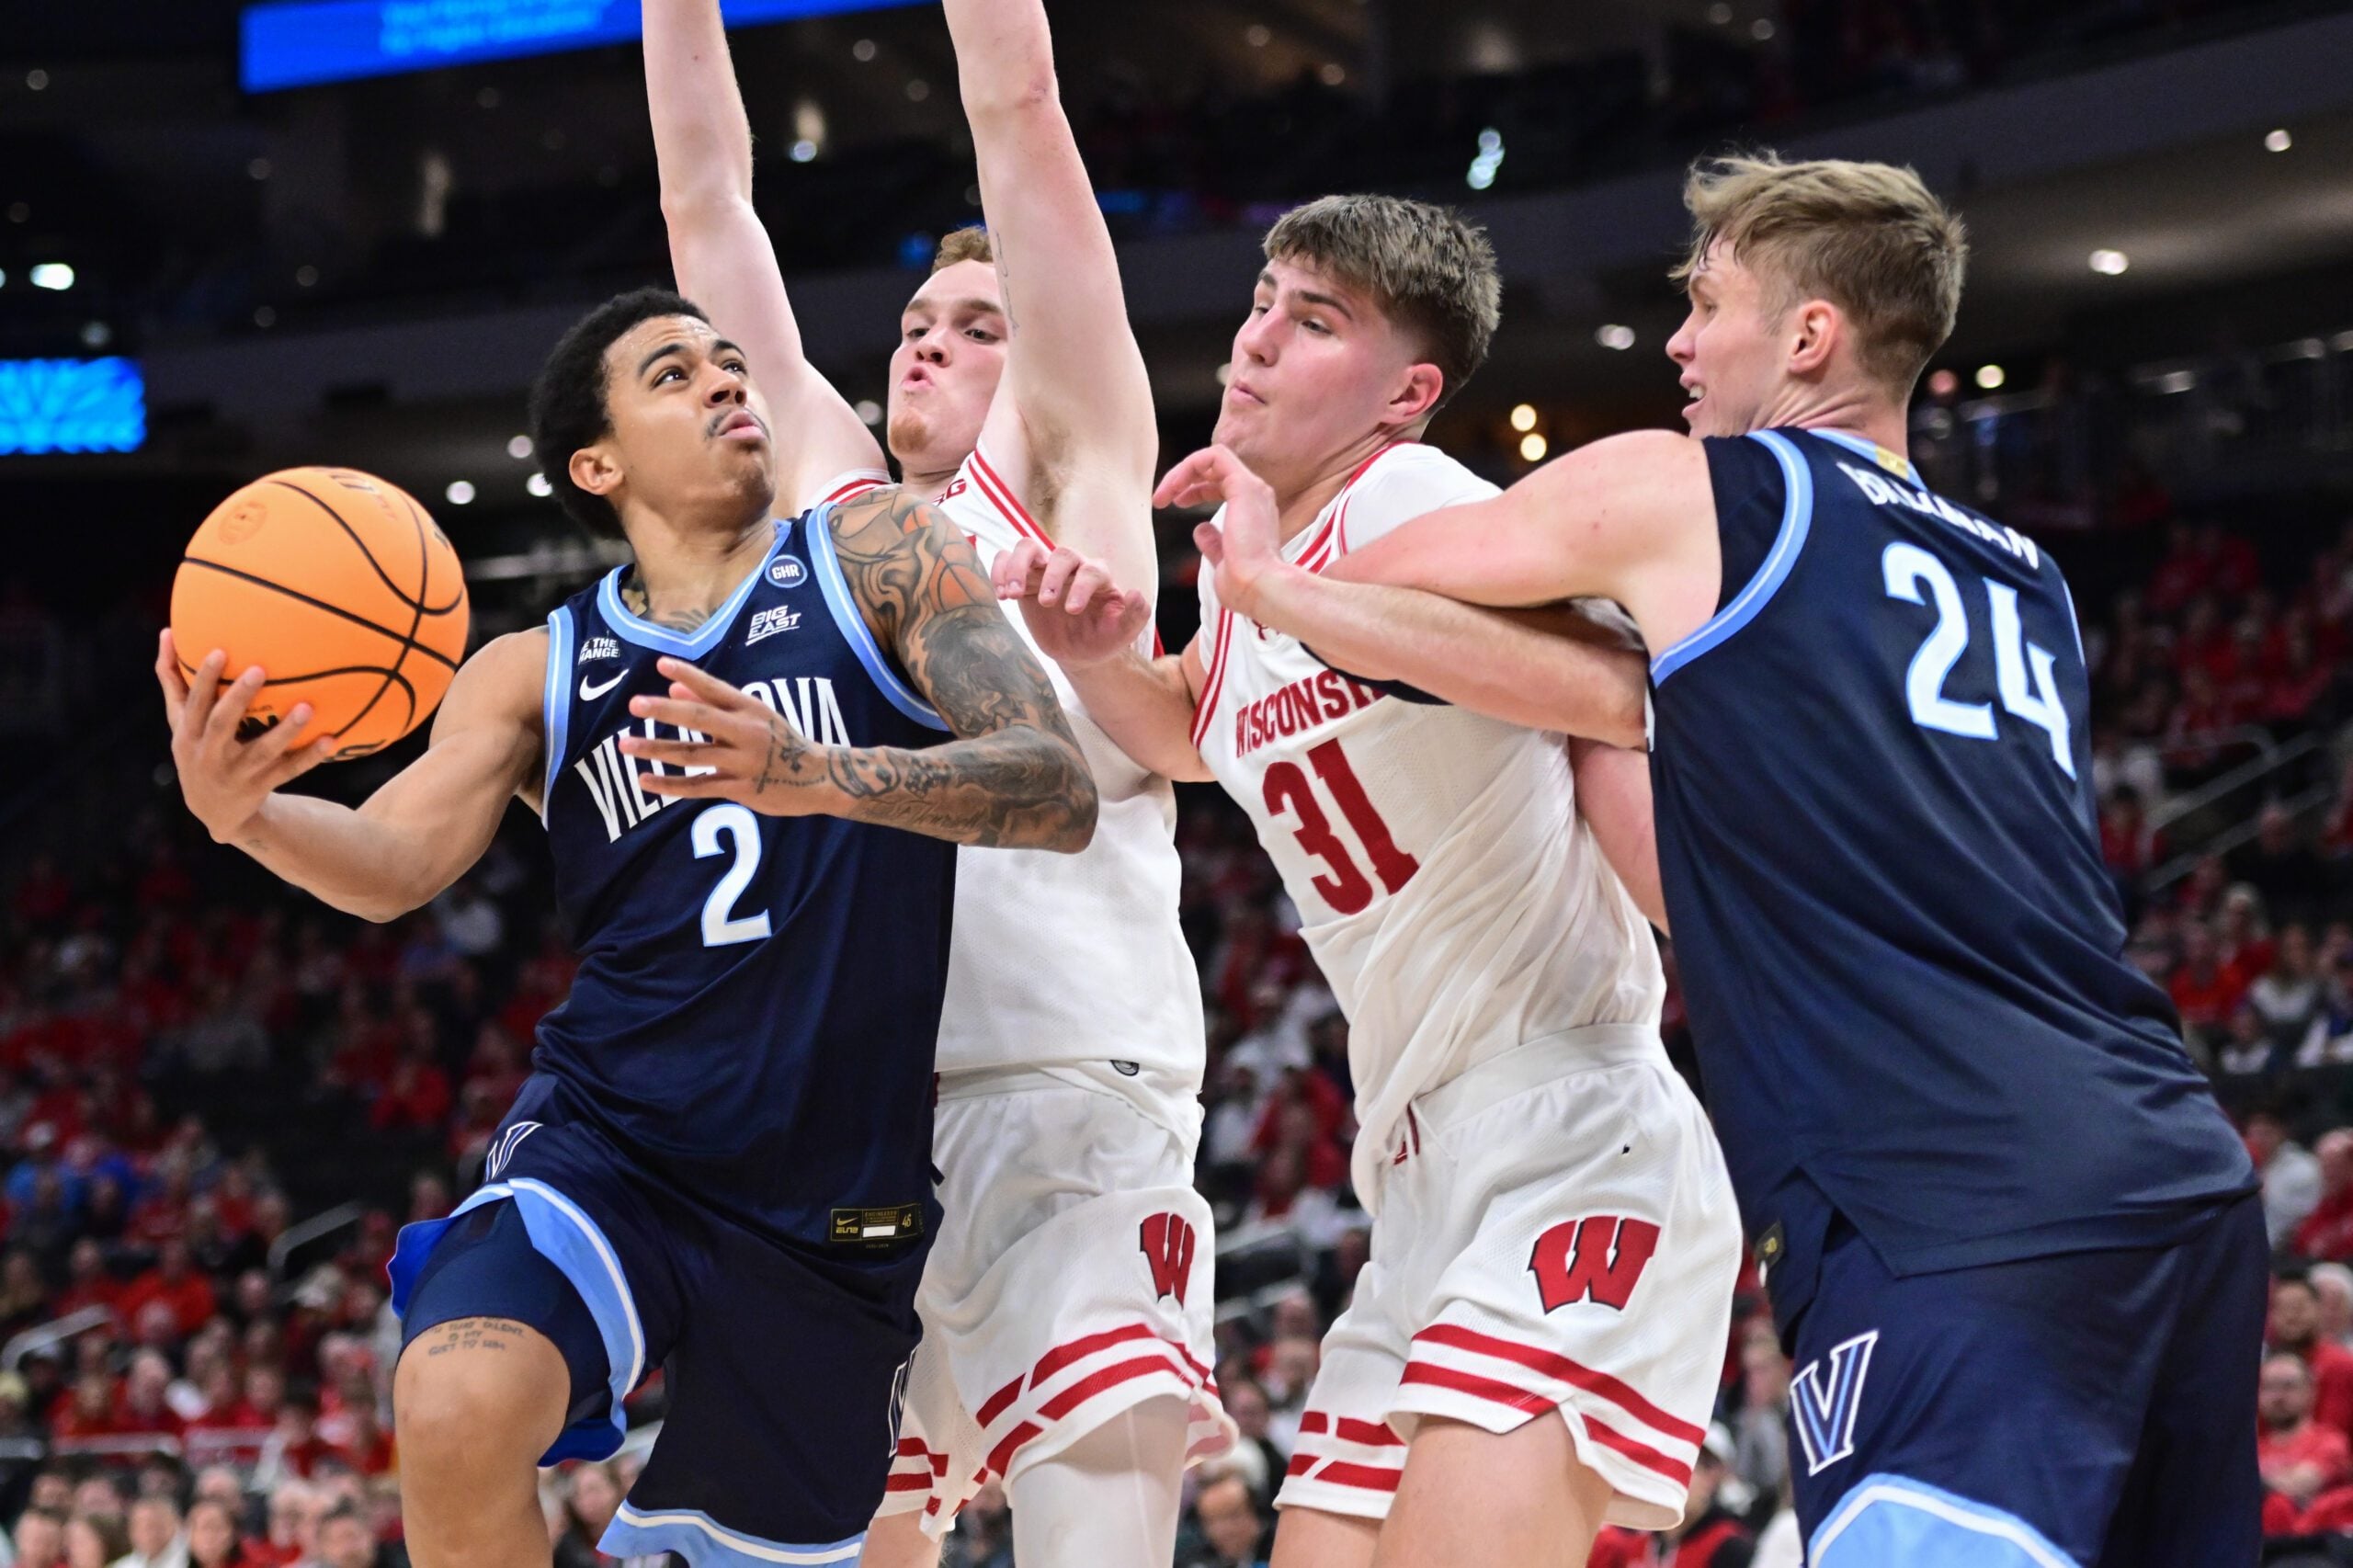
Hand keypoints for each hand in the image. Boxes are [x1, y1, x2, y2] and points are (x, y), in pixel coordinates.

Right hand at [155, 630, 334, 843]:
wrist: (213, 812)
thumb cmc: (197, 748)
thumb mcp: (180, 720)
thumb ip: (173, 678)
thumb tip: (167, 630)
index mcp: (188, 734)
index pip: (193, 703)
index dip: (204, 679)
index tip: (219, 650)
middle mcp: (209, 754)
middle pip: (222, 725)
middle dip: (239, 698)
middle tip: (261, 669)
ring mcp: (237, 773)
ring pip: (263, 751)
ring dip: (285, 730)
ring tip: (307, 707)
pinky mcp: (262, 786)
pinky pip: (289, 770)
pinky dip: (310, 757)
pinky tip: (332, 739)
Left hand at [618, 657, 845, 817]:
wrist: (819, 777)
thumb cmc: (781, 742)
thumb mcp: (754, 717)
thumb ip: (712, 704)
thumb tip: (673, 690)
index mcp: (750, 709)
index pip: (715, 688)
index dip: (689, 675)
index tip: (661, 664)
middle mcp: (746, 732)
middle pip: (700, 719)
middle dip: (665, 712)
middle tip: (635, 705)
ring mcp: (743, 762)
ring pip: (692, 755)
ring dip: (656, 749)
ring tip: (625, 746)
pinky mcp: (740, 788)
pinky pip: (698, 787)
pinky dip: (670, 786)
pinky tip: (645, 781)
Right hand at [989, 540, 1151, 667]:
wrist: (1079, 650)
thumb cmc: (1102, 639)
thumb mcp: (1122, 634)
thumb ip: (1135, 616)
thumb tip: (1135, 594)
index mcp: (1099, 577)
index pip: (1091, 570)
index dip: (1082, 587)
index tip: (1072, 611)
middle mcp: (1073, 567)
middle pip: (1061, 553)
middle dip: (1052, 577)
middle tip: (1045, 603)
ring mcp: (1045, 569)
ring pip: (1028, 546)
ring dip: (1017, 566)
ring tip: (1010, 594)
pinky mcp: (1024, 578)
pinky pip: (1006, 558)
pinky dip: (999, 569)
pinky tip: (1000, 595)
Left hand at [1154, 444, 1290, 622]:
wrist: (1260, 589)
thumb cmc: (1245, 585)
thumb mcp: (1222, 561)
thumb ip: (1213, 543)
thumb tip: (1200, 530)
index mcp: (1254, 512)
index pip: (1222, 485)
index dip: (1195, 490)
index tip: (1175, 503)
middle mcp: (1257, 496)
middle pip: (1216, 469)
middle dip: (1184, 478)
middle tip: (1161, 499)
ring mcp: (1253, 488)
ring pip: (1214, 457)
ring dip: (1183, 471)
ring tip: (1162, 494)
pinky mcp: (1244, 486)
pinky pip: (1213, 457)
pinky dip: (1188, 467)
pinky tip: (1173, 488)